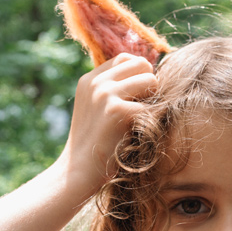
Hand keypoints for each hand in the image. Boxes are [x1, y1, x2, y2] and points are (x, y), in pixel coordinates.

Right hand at [59, 53, 156, 192]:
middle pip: (141, 63)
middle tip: (142, 110)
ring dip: (153, 100)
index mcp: (89, 79)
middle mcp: (96, 82)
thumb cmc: (94, 144)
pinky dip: (151, 121)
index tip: (136, 97)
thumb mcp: (95, 109)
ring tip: (141, 121)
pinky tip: (138, 135)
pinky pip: (152, 106)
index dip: (137, 75)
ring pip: (151, 80)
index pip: (125, 58)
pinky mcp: (118, 111)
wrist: (78, 172)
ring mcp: (106, 94)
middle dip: (148, 84)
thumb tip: (146, 71)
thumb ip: (112, 89)